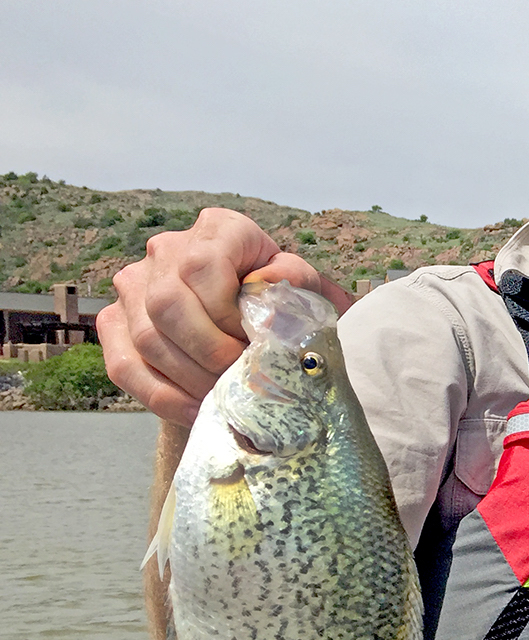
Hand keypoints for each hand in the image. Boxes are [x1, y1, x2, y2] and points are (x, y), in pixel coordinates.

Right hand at [97, 207, 352, 425]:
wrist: (247, 325)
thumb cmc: (281, 302)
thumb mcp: (302, 288)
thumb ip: (295, 281)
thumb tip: (267, 287)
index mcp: (218, 230)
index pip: (201, 266)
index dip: (225, 313)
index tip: (252, 342)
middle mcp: (167, 250)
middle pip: (167, 304)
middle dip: (209, 352)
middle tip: (241, 378)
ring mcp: (135, 286)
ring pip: (147, 338)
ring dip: (190, 378)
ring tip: (226, 395)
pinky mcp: (115, 323)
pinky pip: (125, 366)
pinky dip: (164, 396)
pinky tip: (197, 409)